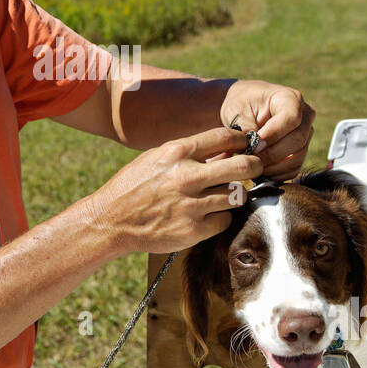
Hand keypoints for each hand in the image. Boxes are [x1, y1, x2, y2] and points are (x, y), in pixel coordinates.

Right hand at [86, 126, 263, 255]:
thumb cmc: (136, 185)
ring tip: (223, 194)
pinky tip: (207, 214)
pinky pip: (225, 220)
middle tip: (254, 167)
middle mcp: (186, 177)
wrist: (112, 220)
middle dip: (254, 165)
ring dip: (234, 194)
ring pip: (237, 194)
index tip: (245, 145)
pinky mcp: (194, 231)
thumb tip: (226, 148)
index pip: (225, 137)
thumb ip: (190, 152)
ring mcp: (191, 206)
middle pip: (242, 166)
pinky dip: (220, 217)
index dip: (242, 140)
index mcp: (177, 152)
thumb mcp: (157, 158)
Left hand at [217, 80, 315, 181]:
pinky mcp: (301, 151)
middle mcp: (305, 116)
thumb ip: (244, 125)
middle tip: (250, 159)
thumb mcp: (237, 108)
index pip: (291, 119)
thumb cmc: (241, 104)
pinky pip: (295, 168)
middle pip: (298, 140)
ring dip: (274, 166)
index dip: (273, 135)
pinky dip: (278, 174)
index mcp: (290, 99)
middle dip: (272, 154)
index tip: (254, 145)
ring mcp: (306, 134)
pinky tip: (260, 171)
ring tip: (253, 166)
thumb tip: (250, 144)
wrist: (246, 108)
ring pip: (298, 157)